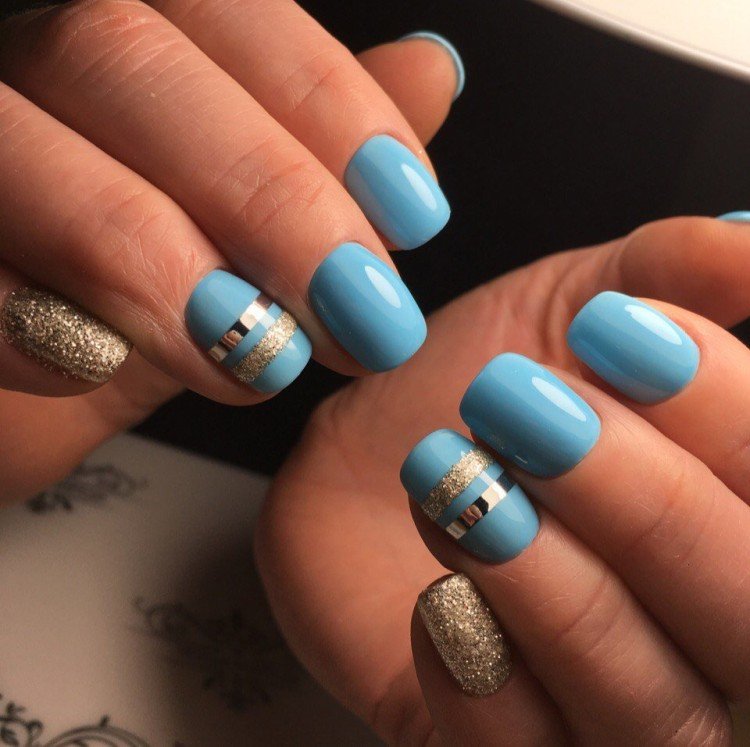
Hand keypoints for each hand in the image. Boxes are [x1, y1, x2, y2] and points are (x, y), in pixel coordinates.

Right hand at [0, 0, 459, 401]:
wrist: (6, 360)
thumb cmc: (123, 283)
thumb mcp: (233, 220)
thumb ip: (316, 144)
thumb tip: (428, 72)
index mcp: (119, 34)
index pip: (228, 11)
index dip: (330, 110)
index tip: (413, 216)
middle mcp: (22, 63)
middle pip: (122, 59)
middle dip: (266, 196)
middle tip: (360, 314)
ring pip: (26, 152)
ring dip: (156, 265)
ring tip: (258, 358)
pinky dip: (25, 327)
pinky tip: (99, 367)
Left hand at [256, 216, 749, 743]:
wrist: (362, 459)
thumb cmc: (469, 387)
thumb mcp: (565, 304)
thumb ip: (664, 274)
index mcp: (729, 514)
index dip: (723, 405)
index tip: (613, 327)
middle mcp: (698, 633)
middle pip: (745, 613)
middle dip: (640, 498)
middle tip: (521, 401)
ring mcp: (610, 707)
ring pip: (648, 705)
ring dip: (547, 578)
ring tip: (458, 477)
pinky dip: (477, 673)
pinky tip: (433, 592)